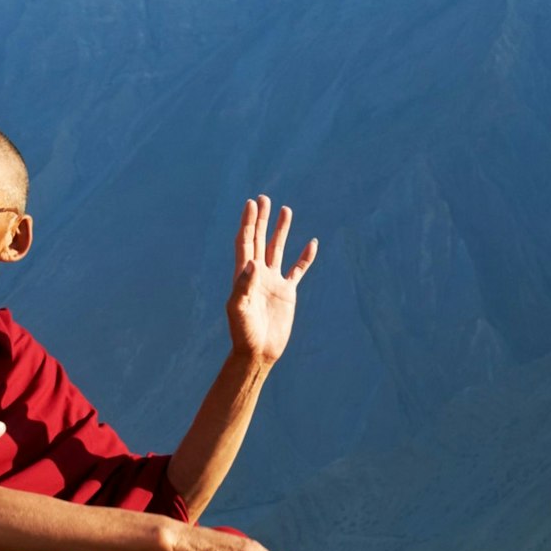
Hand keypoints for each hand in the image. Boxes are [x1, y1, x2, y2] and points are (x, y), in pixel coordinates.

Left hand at [227, 196, 315, 365]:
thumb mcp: (239, 310)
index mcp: (243, 275)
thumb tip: (252, 264)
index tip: (251, 203)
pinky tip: (311, 243)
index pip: (245, 242)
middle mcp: (257, 274)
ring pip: (277, 249)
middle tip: (264, 198)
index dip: (248, 222)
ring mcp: (273, 282)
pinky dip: (305, 257)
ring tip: (286, 210)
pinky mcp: (287, 292)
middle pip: (259, 239)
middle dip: (262, 219)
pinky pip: (298, 270)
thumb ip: (243, 286)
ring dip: (281, 231)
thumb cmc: (243, 333)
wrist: (258, 352)